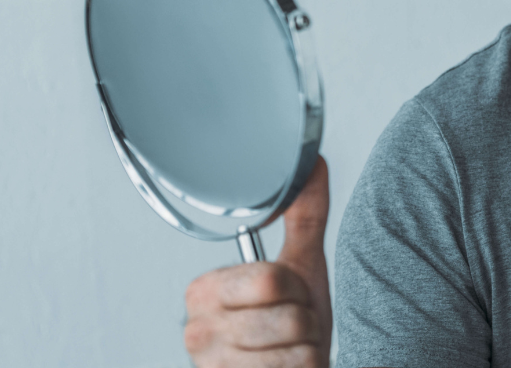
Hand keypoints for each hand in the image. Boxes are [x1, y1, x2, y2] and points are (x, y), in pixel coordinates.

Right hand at [184, 157, 331, 367]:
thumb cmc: (294, 331)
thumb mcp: (302, 269)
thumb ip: (305, 214)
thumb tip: (313, 161)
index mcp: (204, 290)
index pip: (270, 279)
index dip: (296, 291)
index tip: (284, 299)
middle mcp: (197, 332)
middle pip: (287, 316)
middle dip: (306, 323)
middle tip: (292, 330)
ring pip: (296, 351)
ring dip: (308, 352)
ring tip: (291, 352)